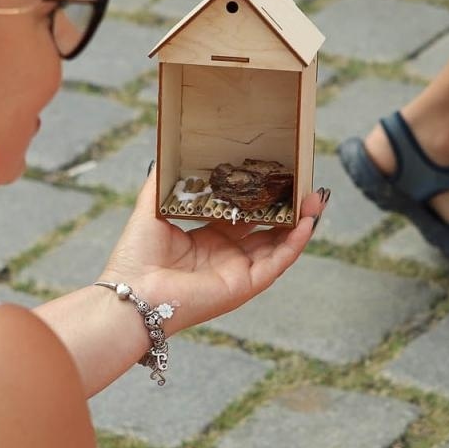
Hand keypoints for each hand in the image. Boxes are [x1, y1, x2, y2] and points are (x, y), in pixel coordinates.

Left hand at [97, 165, 329, 329]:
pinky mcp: (245, 285)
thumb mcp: (151, 208)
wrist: (132, 292)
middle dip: (288, 207)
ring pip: (279, 245)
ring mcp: (238, 271)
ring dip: (300, 222)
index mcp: (206, 240)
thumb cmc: (135, 257)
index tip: (277, 176)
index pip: (243, 215)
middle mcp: (225, 255)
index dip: (261, 196)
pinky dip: (295, 243)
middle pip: (268, 229)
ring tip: (316, 199)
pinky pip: (278, 262)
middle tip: (305, 184)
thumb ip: (163, 183)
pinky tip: (307, 222)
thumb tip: (168, 155)